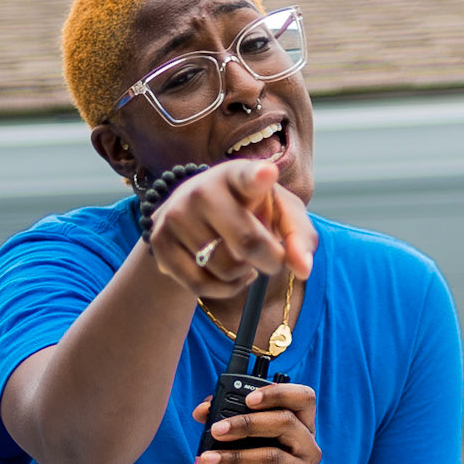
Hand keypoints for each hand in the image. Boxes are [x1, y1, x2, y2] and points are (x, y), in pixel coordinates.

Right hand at [148, 162, 314, 294]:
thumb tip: (303, 269)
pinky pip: (201, 286)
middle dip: (271, 261)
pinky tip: (229, 275)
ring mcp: (176, 215)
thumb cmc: (249, 212)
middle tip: (273, 260)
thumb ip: (300, 237)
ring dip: (244, 274)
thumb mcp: (279, 215)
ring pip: (226, 269)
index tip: (267, 174)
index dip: (258, 177)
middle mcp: (202, 190)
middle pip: (248, 242)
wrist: (195, 214)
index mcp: (237, 174)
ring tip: (243, 259)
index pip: (247, 176)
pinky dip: (224, 289)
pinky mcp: (160, 243)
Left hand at [192, 381, 320, 463]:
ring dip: (236, 457)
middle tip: (216, 431)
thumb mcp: (244, 445)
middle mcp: (309, 450)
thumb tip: (202, 411)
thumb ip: (227, 423)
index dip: (278, 393)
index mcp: (300, 428)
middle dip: (246, 424)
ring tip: (208, 460)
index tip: (248, 399)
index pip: (303, 399)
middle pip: (286, 423)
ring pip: (273, 458)